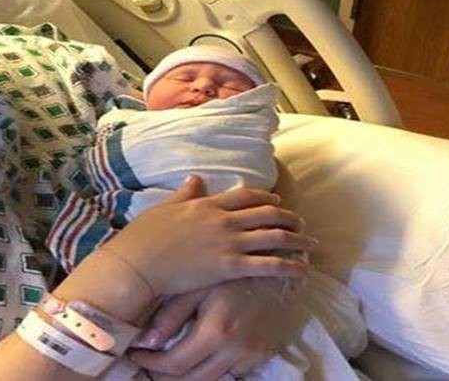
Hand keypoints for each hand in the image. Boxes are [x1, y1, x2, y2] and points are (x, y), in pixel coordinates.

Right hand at [103, 176, 313, 295]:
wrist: (138, 263)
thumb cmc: (144, 237)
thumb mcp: (164, 209)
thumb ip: (184, 194)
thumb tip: (194, 178)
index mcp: (207, 205)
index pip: (245, 196)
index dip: (266, 198)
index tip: (277, 202)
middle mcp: (223, 220)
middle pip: (267, 213)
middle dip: (288, 217)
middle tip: (300, 223)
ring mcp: (228, 243)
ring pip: (274, 236)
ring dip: (297, 239)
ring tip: (310, 245)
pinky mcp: (230, 267)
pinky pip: (269, 265)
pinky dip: (290, 266)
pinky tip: (302, 269)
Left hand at [129, 278, 308, 378]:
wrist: (280, 264)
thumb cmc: (232, 269)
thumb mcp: (199, 286)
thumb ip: (171, 315)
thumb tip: (144, 341)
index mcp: (217, 331)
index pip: (175, 364)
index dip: (150, 364)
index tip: (136, 355)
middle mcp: (236, 350)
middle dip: (164, 377)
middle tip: (146, 364)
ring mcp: (253, 356)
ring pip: (212, 380)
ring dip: (187, 376)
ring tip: (167, 363)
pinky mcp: (264, 355)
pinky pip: (232, 373)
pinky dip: (212, 369)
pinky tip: (198, 356)